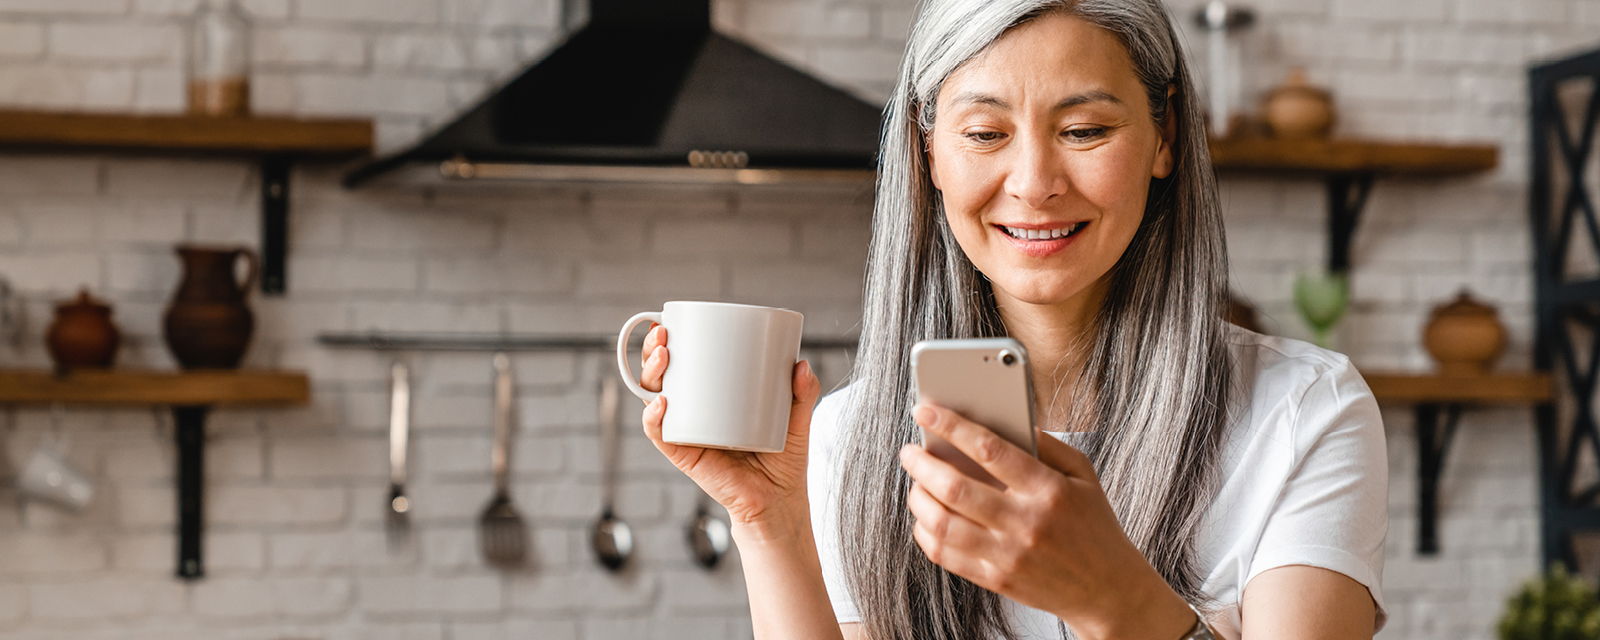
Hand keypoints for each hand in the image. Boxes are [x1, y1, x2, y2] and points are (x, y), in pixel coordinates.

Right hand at [638, 324, 821, 534]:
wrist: (778, 501)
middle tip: (663, 335)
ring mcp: (686, 432)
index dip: (669, 341)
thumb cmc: (784, 458)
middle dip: (652, 351)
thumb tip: (801, 364)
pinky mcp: (685, 455)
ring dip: (650, 376)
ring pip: (653, 399)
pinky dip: (654, 419)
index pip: (684, 363)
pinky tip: (662, 403)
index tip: (670, 321)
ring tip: (664, 358)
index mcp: (712, 396)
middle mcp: (693, 411)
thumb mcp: (797, 418)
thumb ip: (803, 392)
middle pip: (661, 376)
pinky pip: (661, 435)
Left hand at [899, 404, 1193, 639]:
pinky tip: (925, 517)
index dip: (951, 425)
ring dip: (917, 498)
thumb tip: (1004, 421)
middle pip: (955, 487)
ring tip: (916, 483)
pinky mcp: (997, 580)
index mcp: (1047, 489)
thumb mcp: (1083, 475)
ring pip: (942, 523)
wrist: (1108, 590)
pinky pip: (945, 555)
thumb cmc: (1093, 524)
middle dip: (921, 463)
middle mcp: (1025, 523)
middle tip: (909, 452)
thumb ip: (1047, 444)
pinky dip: (925, 532)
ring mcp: (1008, 555)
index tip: (925, 410)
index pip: (988, 449)